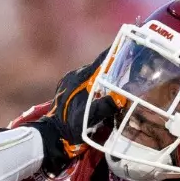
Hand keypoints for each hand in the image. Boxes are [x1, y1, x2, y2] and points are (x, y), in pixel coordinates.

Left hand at [11, 47, 115, 175]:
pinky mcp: (64, 87)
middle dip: (111, 68)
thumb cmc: (70, 127)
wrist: (51, 135)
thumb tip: (121, 98)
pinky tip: (97, 94)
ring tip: (113, 84)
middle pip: (98, 67)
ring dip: (100, 78)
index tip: (128, 46)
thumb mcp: (90, 119)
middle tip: (126, 69)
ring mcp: (68, 81)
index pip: (102, 60)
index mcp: (82, 78)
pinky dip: (91, 84)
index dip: (115, 53)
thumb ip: (105, 107)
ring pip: (90, 74)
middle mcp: (75, 75)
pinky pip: (82, 81)